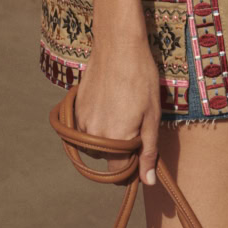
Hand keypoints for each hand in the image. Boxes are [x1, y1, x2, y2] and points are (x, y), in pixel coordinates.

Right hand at [74, 33, 161, 185]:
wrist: (117, 45)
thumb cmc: (140, 77)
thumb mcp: (152, 115)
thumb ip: (148, 151)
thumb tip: (148, 182)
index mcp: (115, 140)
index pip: (119, 172)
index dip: (132, 166)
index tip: (140, 151)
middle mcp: (93, 135)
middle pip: (106, 157)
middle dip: (120, 149)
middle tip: (134, 123)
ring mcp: (81, 120)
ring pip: (94, 142)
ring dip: (107, 135)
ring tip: (122, 109)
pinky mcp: (75, 107)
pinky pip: (85, 126)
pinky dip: (96, 121)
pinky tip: (109, 102)